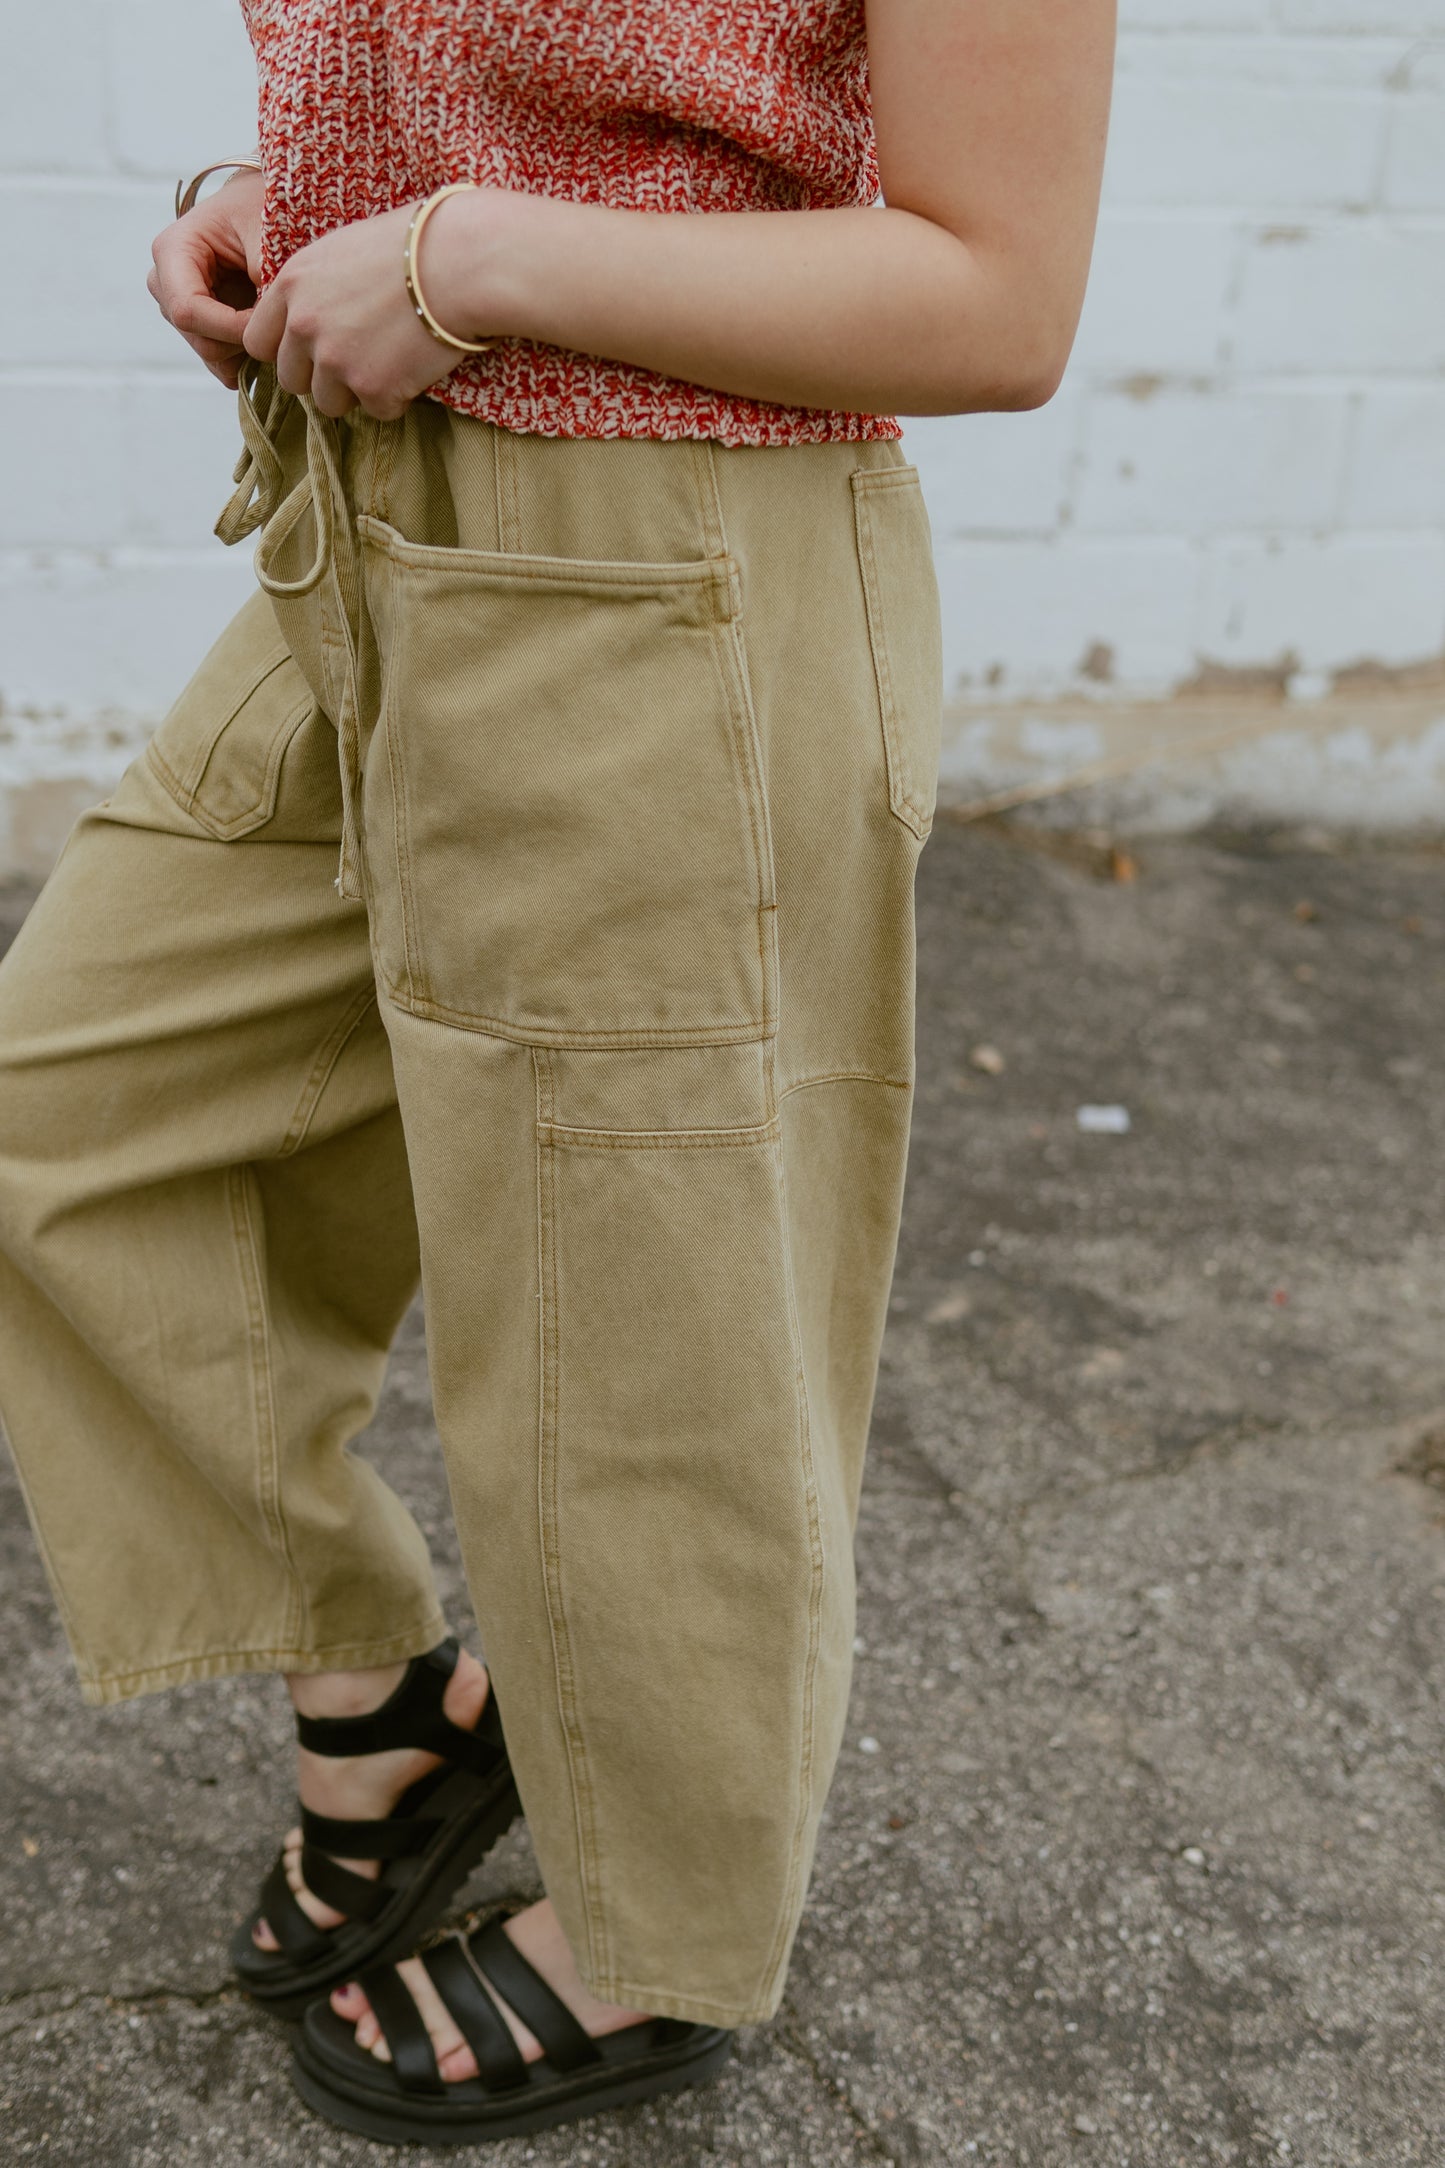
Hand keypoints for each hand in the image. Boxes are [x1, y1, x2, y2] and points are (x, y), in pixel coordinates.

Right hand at [148, 171, 264, 387]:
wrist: (263, 203)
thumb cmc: (263, 207)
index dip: (231, 329)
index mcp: (173, 251)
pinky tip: (269, 335)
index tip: (271, 324)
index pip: (188, 311)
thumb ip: (264, 282)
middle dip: (242, 341)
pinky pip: (220, 359)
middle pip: (198, 338)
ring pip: (210, 353)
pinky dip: (247, 357)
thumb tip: (267, 334)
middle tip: (281, 323)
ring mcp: (178, 304)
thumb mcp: (267, 237)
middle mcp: (166, 281)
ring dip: (247, 351)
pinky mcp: (198, 322)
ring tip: (277, 324)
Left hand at [242, 202, 479, 420]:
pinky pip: (376, 411)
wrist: (459, 263)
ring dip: (357, 390)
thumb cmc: (413, 244)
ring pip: (329, 403)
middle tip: (358, 359)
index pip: (258, 340)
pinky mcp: (371, 388)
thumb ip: (315, 287)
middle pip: (291, 379)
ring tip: (390, 360)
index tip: (312, 349)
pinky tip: (415, 365)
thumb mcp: (343, 249)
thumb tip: (310, 320)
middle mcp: (304, 325)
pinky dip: (397, 397)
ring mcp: (335, 360)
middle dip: (319, 376)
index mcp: (291, 285)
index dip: (287, 350)